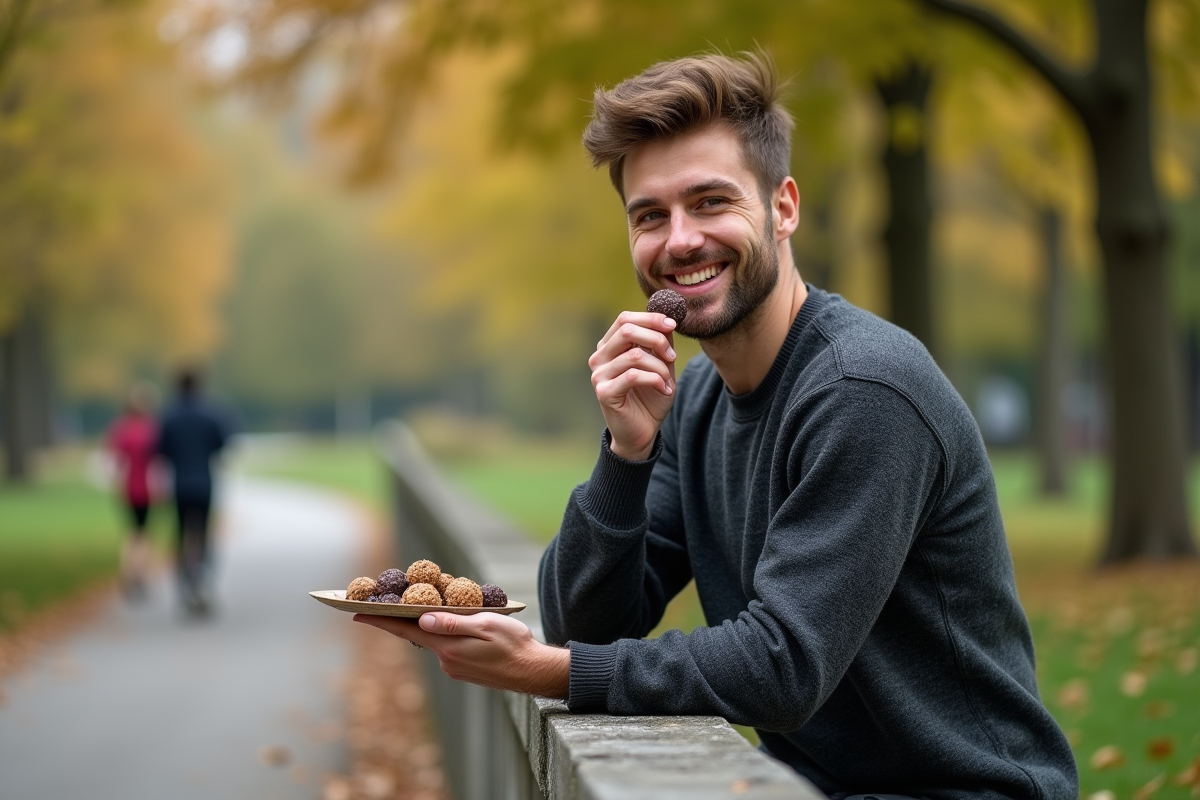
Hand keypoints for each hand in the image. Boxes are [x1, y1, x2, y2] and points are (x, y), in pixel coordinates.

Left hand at [352, 611, 569, 698]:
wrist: (534, 671)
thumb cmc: (514, 644)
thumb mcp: (486, 625)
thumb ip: (454, 622)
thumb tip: (423, 619)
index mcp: (448, 647)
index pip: (406, 630)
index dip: (380, 620)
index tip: (356, 612)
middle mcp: (446, 659)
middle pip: (417, 634)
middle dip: (402, 617)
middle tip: (384, 601)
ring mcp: (454, 666)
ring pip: (434, 639)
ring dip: (428, 623)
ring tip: (427, 604)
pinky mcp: (463, 669)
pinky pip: (447, 646)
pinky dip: (445, 632)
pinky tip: (455, 622)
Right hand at [588, 311, 677, 459]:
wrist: (643, 432)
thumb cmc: (650, 398)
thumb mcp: (661, 365)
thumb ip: (661, 343)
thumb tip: (667, 319)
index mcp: (609, 347)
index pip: (624, 319)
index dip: (650, 318)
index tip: (672, 324)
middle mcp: (599, 357)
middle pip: (626, 330)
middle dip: (656, 339)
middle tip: (672, 355)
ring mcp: (599, 375)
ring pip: (634, 355)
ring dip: (660, 367)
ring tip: (668, 381)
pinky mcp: (604, 392)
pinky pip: (633, 376)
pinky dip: (655, 380)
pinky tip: (664, 390)